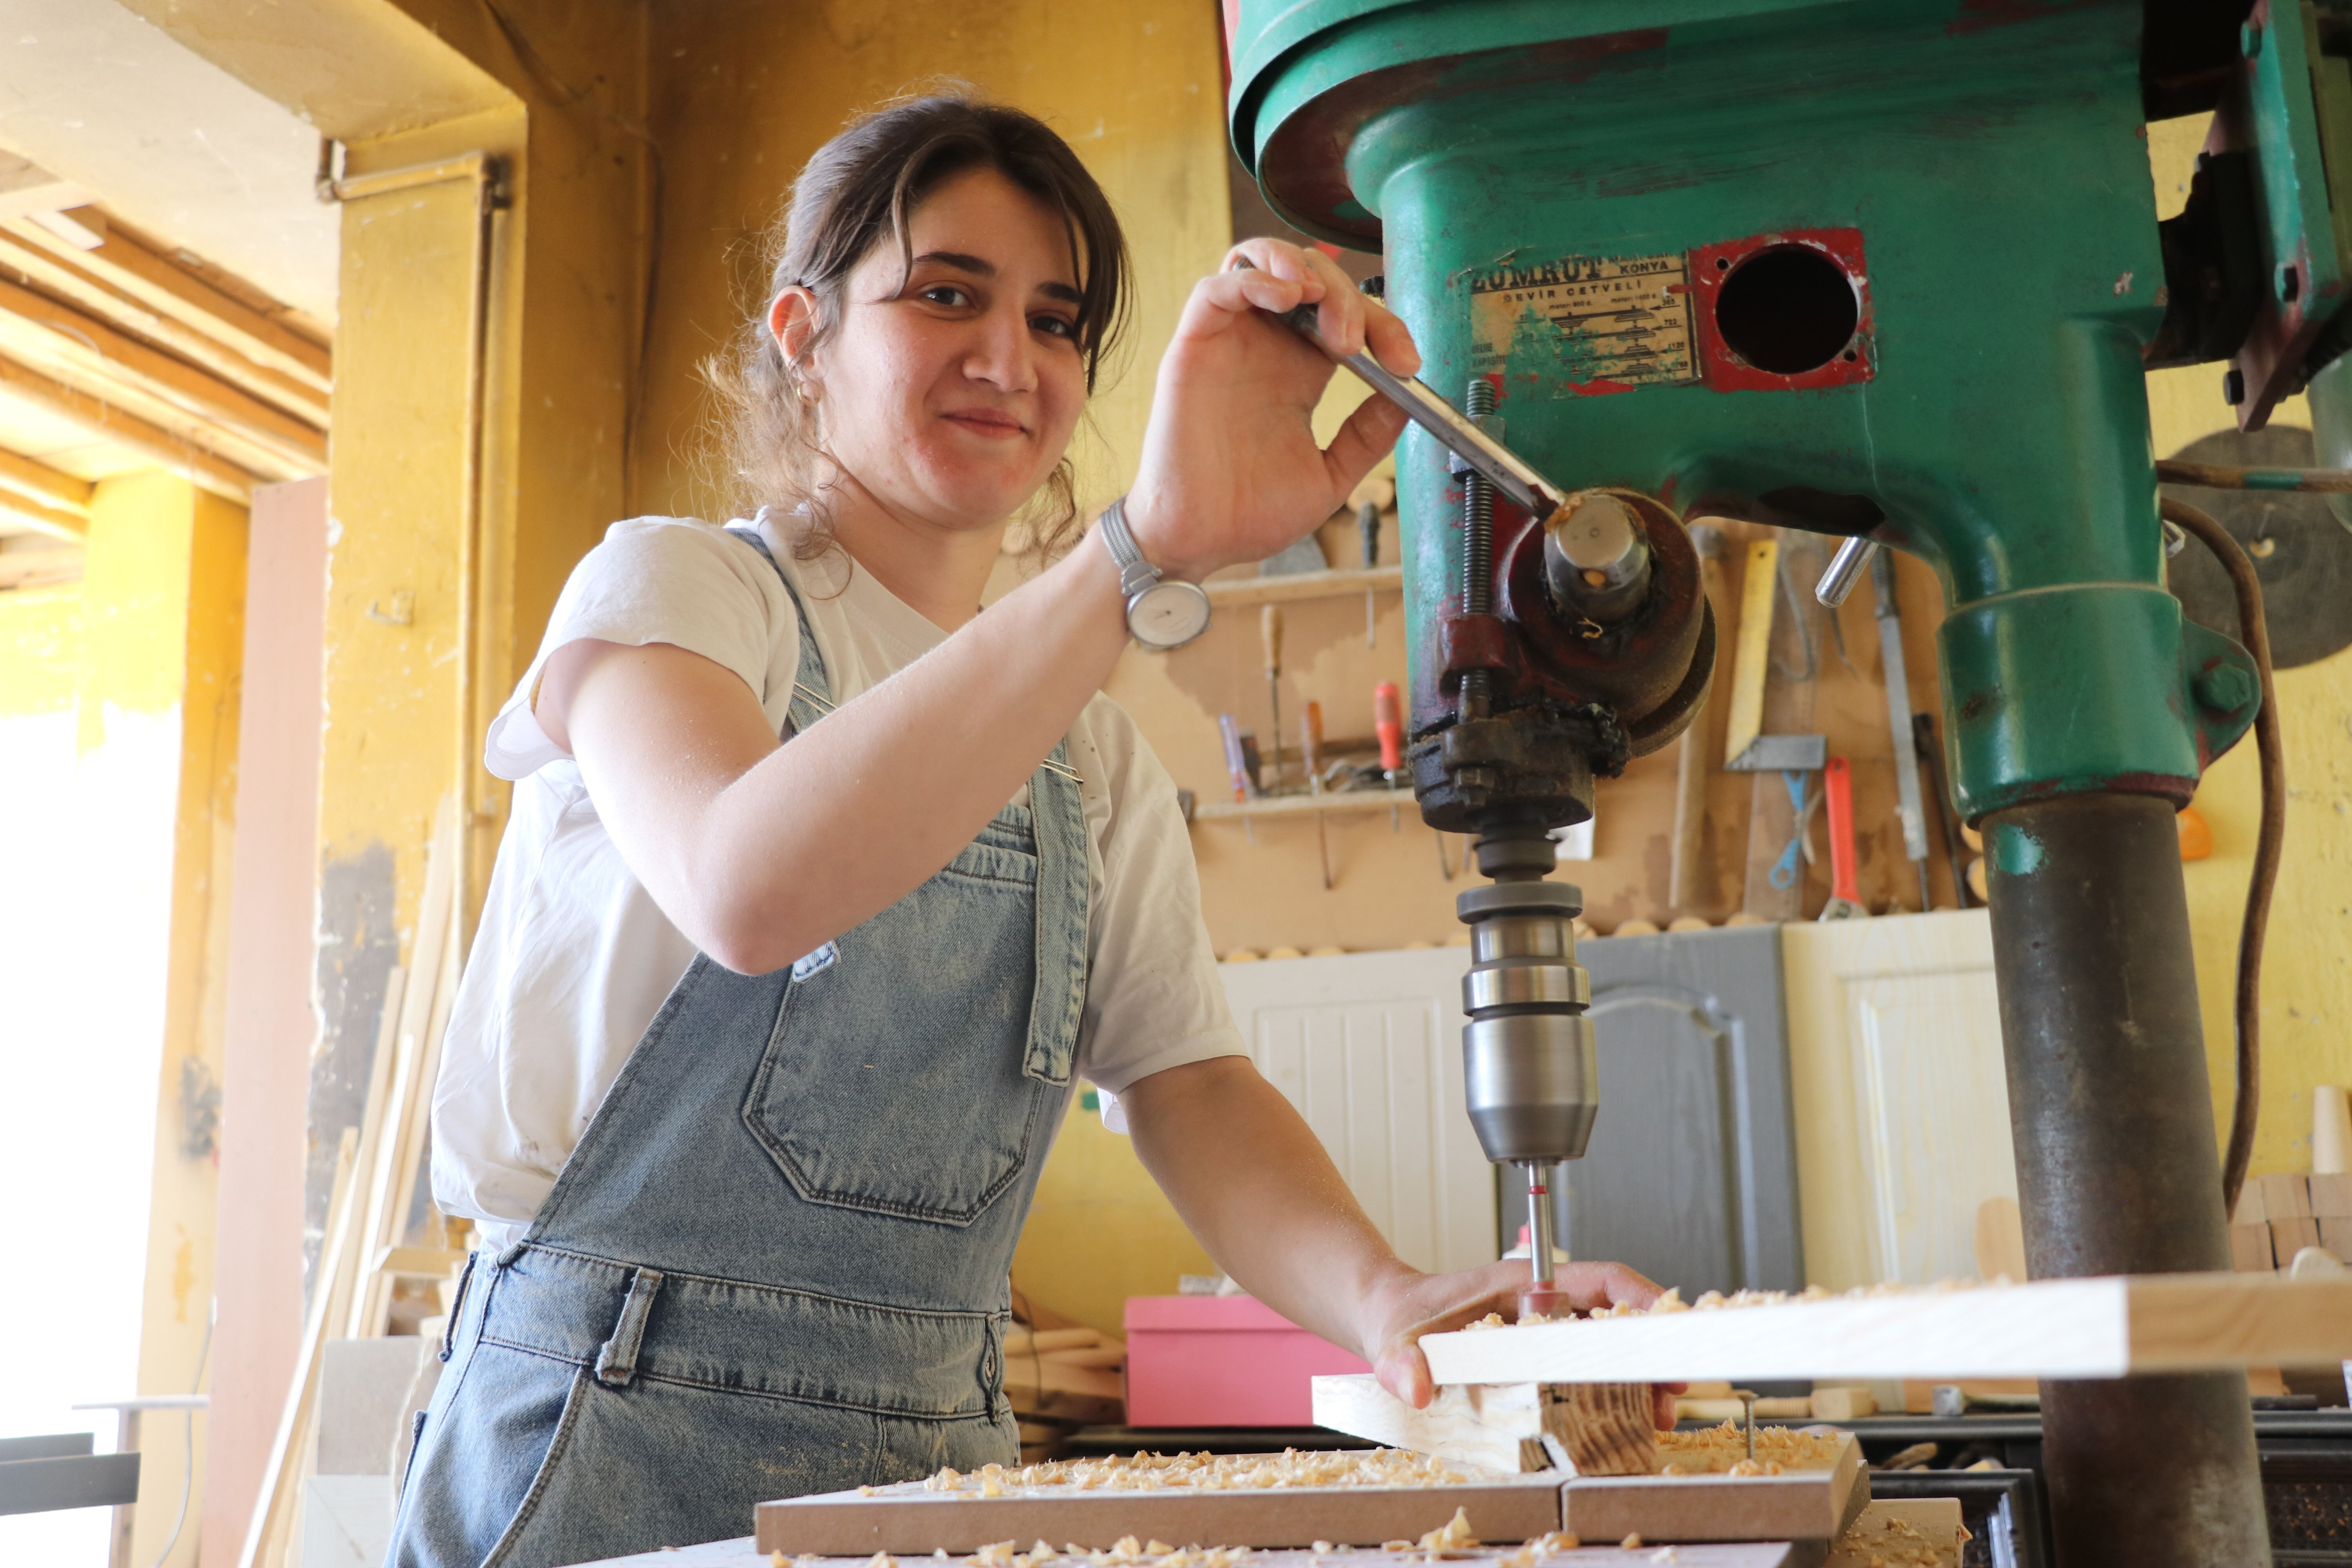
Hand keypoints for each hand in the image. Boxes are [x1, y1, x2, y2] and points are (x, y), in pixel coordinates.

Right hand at [1122, 239, 1419, 580]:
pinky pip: (1217, 288)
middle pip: (1311, 279)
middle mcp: (1265, 348)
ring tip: (1317, 296)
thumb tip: (1408, 399)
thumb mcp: (1330, 476)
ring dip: (1298, 266)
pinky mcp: (1194, 346)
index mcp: (1299, 373)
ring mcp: (1229, 343)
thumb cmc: (1250, 514)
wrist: (1199, 541)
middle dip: (1345, 297)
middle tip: (1355, 342)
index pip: (1348, 318)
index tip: (1407, 363)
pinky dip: (1254, 277)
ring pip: (1262, 263)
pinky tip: (1284, 296)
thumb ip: (1367, 435)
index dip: (1384, 327)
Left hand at [1361, 1259, 1684, 1427]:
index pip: (1599, 1279)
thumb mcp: (1395, 1337)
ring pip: (1606, 1353)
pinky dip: (1610, 1398)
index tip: (1667, 1327)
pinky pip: (1584, 1376)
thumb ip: (1401, 1360)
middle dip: (1647, 1357)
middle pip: (1614, 1323)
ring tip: (1655, 1419)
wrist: (1389, 1320)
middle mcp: (1542, 1307)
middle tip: (1669, 1397)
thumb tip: (1415, 1387)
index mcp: (1523, 1285)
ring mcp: (1543, 1336)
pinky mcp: (1537, 1365)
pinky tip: (1621, 1426)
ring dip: (1635, 1384)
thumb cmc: (1401, 1317)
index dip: (1639, 1299)